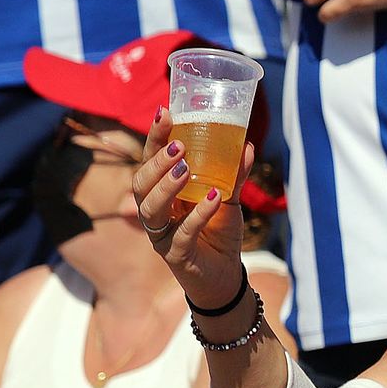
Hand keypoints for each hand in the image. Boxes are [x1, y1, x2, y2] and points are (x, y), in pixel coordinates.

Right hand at [132, 107, 251, 310]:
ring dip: (167, 186)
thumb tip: (246, 144)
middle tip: (178, 146)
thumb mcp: (229, 200)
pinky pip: (182, 233)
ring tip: (186, 169)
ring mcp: (162, 234)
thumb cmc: (218, 233)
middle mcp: (155, 211)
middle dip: (156, 162)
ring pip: (151, 208)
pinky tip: (214, 199)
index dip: (155, 137)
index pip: (151, 160)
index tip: (166, 112)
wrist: (225, 276)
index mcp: (163, 192)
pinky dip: (197, 215)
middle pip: (141, 182)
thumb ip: (233, 175)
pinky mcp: (176, 255)